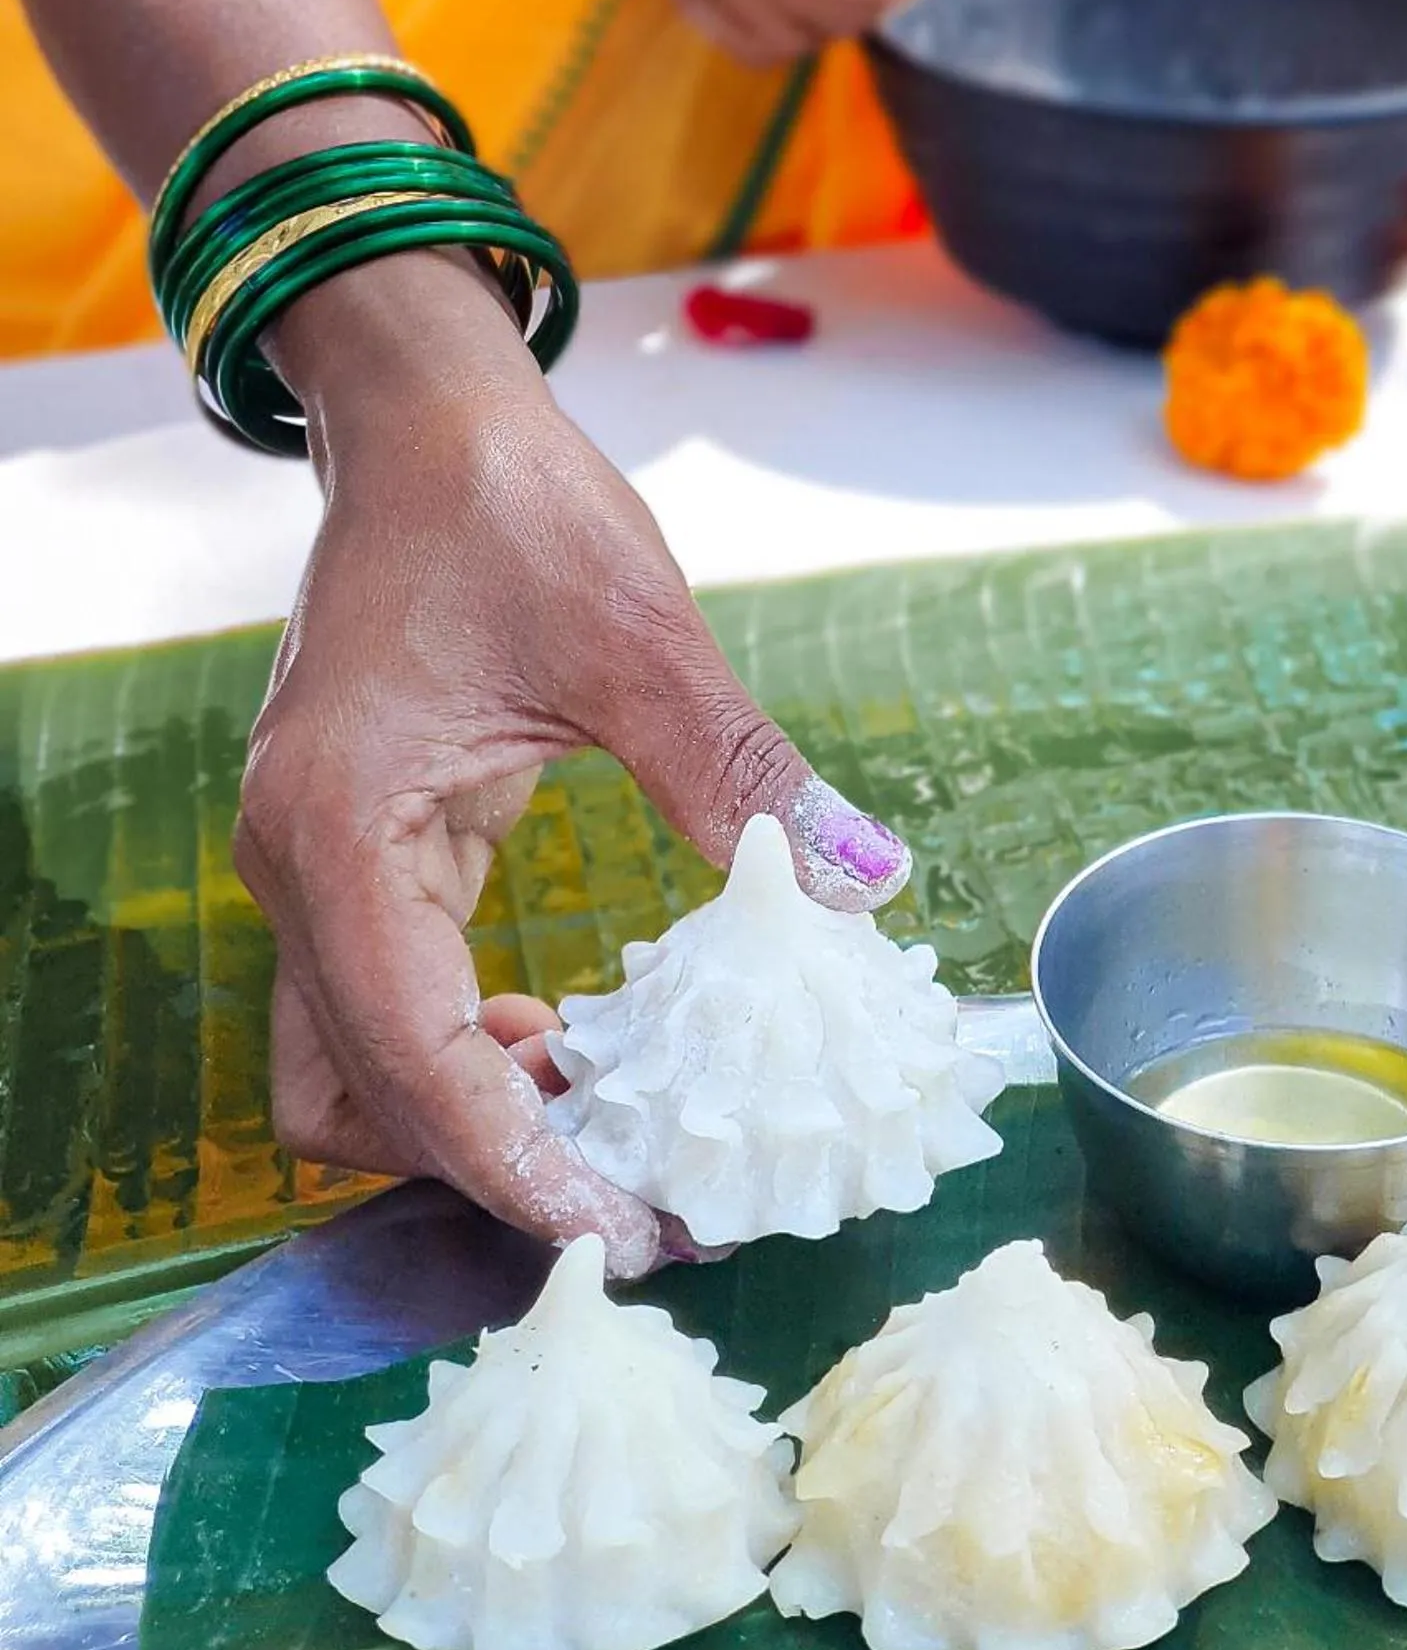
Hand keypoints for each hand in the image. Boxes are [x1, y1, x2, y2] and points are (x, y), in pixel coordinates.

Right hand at [238, 261, 910, 1274]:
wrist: (424, 420)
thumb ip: (741, 776)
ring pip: (353, 1068)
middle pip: (358, 1098)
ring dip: (465, 1119)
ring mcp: (316, 865)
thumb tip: (863, 881)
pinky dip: (465, 1053)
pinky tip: (569, 1040)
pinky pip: (385, 1003)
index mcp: (340, 830)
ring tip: (610, 1128)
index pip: (411, 1059)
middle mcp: (300, 868)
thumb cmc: (508, 505)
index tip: (622, 1229)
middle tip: (638, 1203)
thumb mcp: (640, 640)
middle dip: (490, 1167)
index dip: (516, 1161)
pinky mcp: (356, 852)